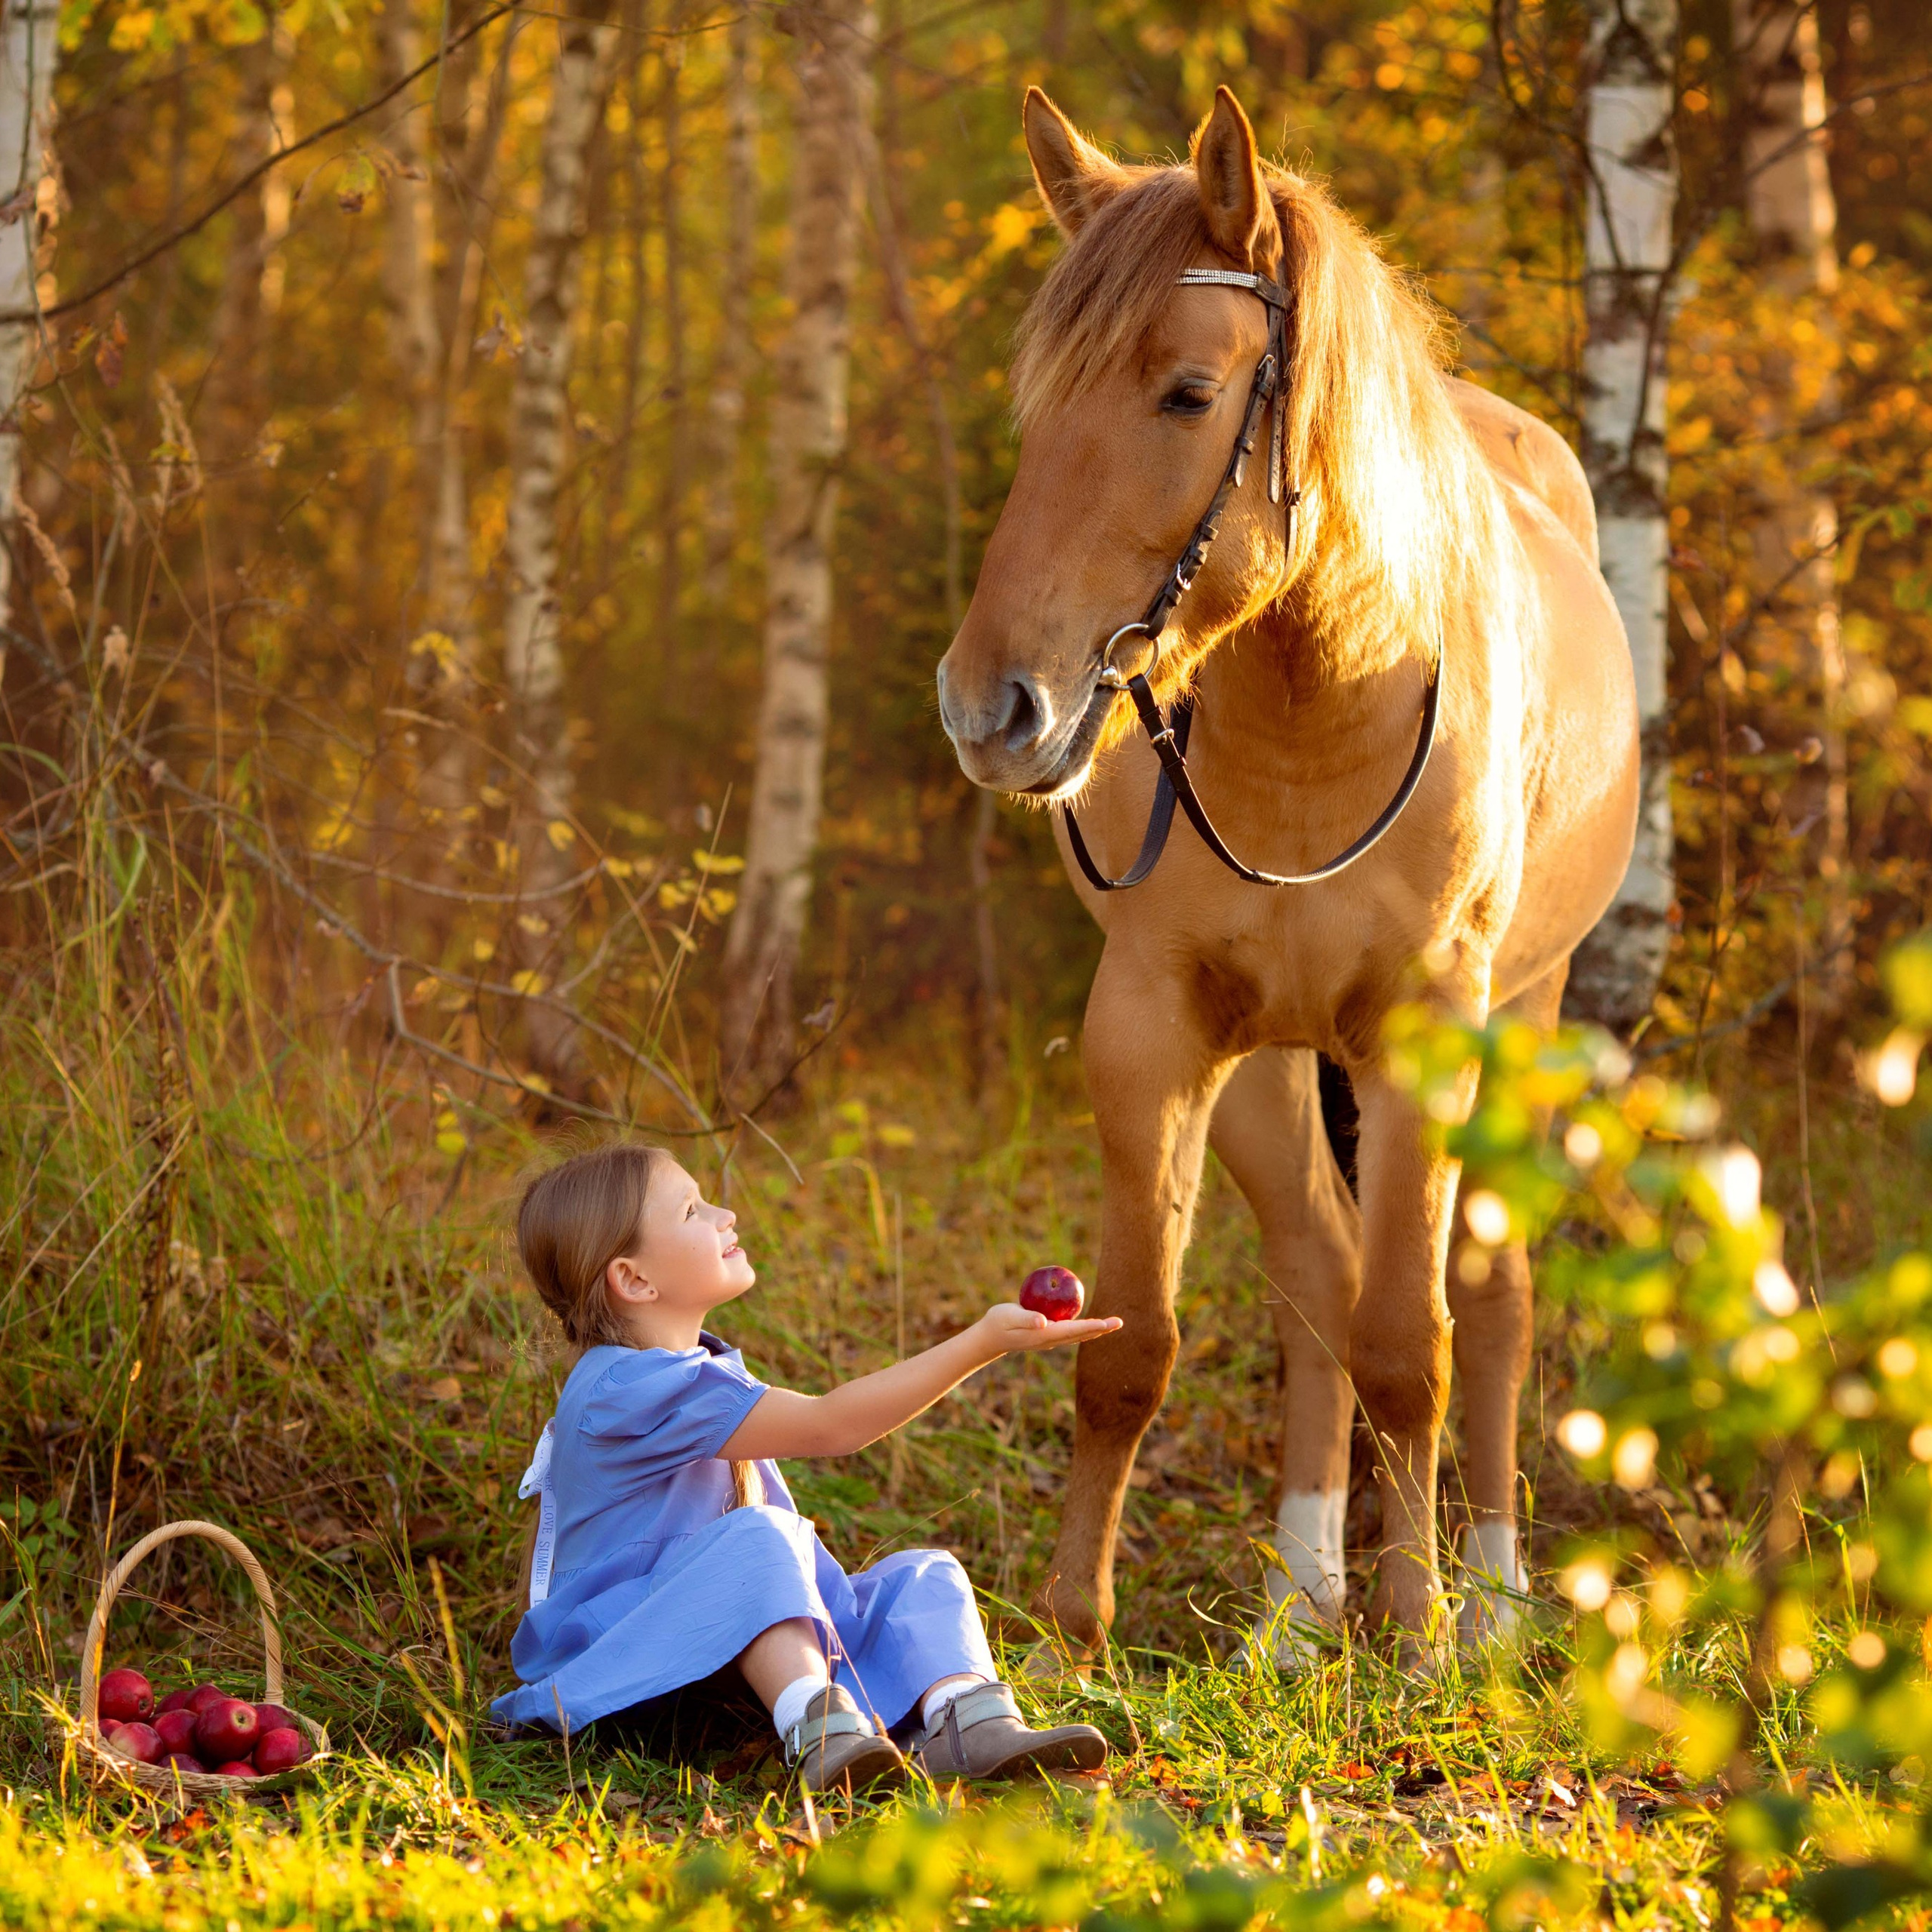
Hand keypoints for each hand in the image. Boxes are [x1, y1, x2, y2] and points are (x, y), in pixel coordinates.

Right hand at [974, 1303, 1121, 1358]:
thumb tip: (1044, 1322)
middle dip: (1100, 1329)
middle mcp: (1050, 1339)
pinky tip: (1089, 1320)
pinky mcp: (1046, 1335)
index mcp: (1044, 1335)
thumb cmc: (998, 1323)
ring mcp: (1049, 1339)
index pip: (1072, 1331)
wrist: (990, 1337)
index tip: (1106, 1323)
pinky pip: (1069, 1331)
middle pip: (1081, 1335)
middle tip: (1119, 1322)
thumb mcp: (1009, 1316)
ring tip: (1111, 1324)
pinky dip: (1083, 1327)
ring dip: (1095, 1329)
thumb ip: (1026, 1318)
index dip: (1091, 1326)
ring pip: (1077, 1335)